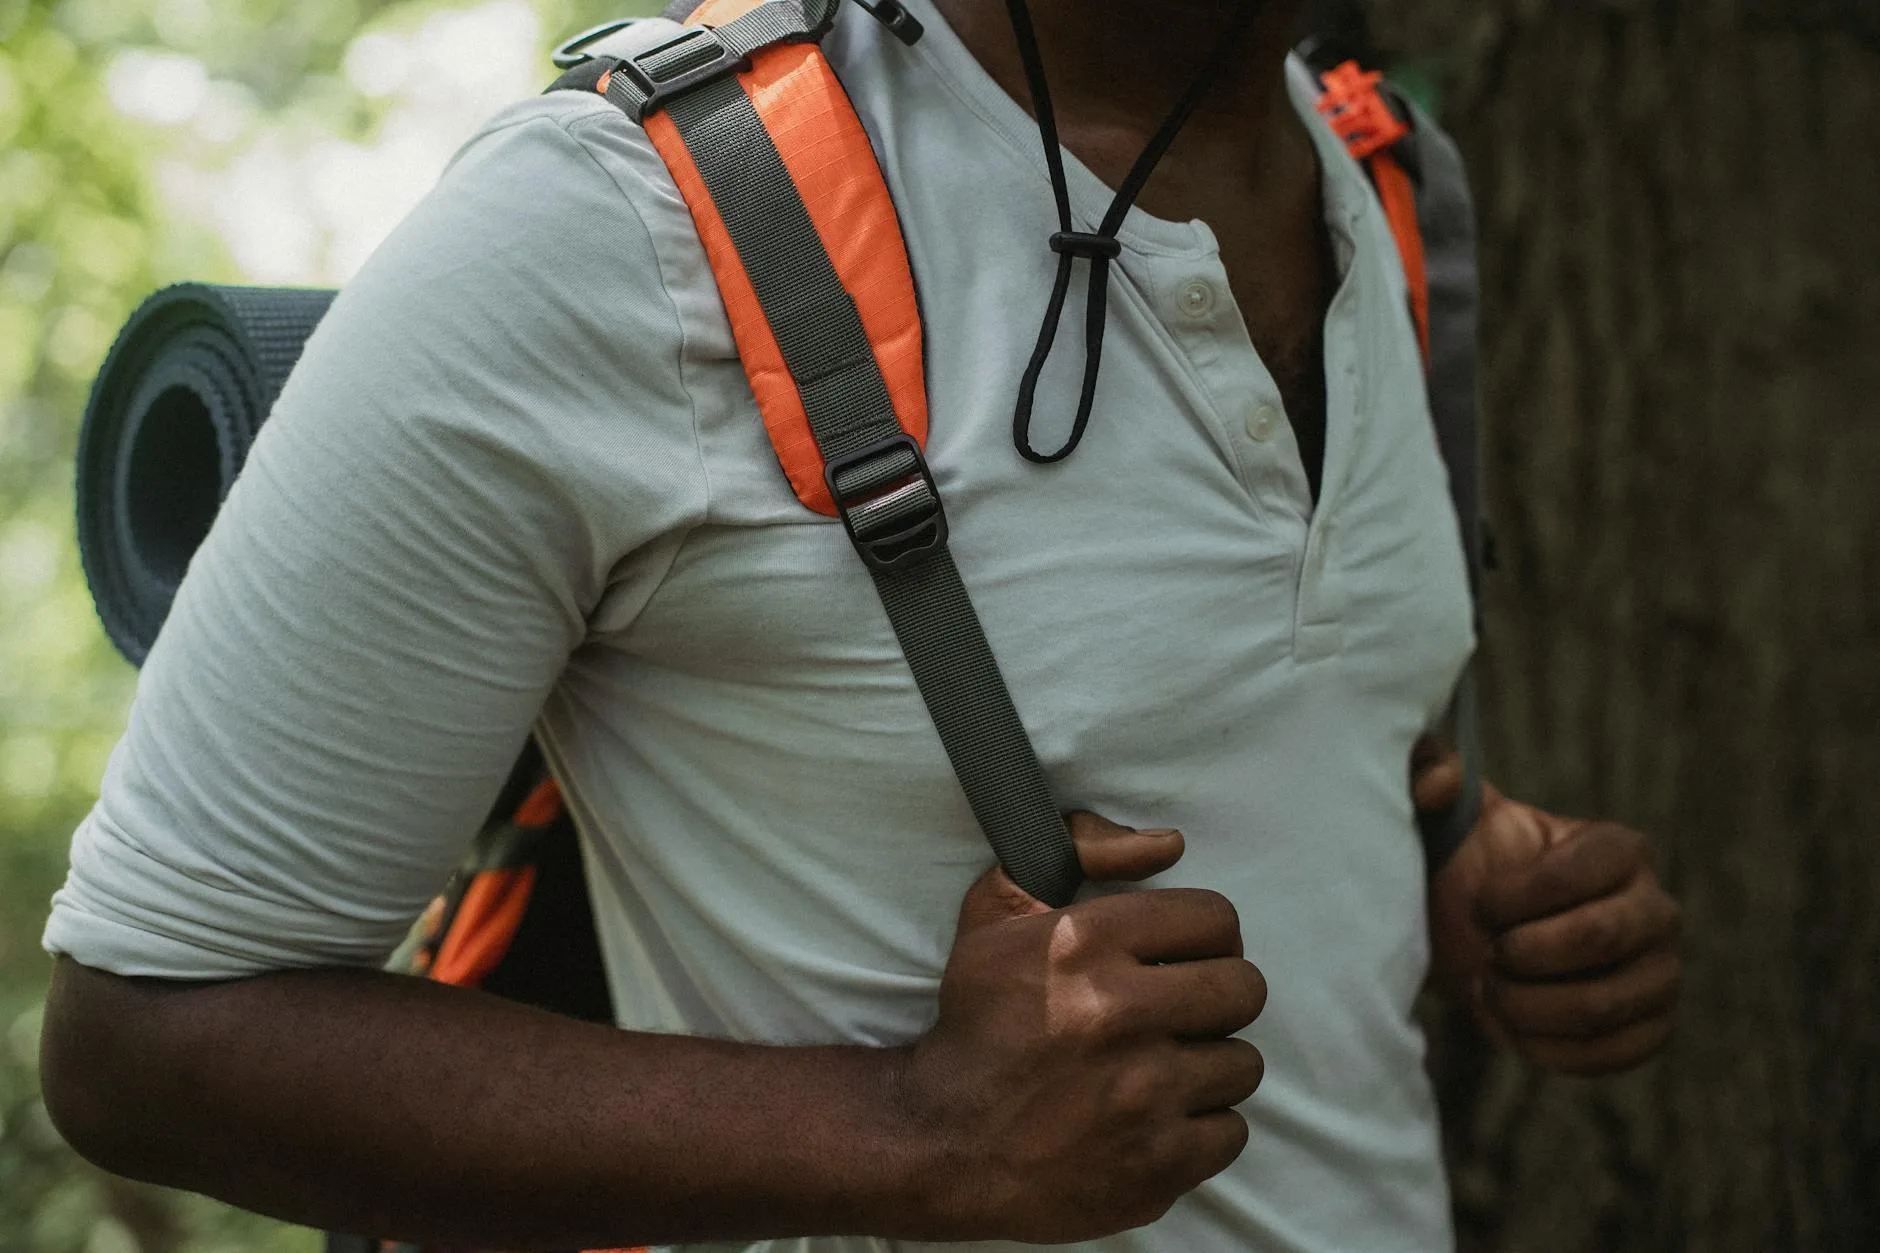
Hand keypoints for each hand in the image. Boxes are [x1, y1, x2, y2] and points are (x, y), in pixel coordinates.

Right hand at [897, 814, 1266, 1242]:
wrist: (943, 1146)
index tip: (1180, 958)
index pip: (1217, 919)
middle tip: (1178, 1014)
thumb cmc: (978, 1024)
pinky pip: (1231, 1131)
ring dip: (1208, 1066)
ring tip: (1163, 1070)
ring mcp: (1144, 1096)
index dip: (1203, 936)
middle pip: (1245, 988)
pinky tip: (1157, 1120)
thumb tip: (1167, 845)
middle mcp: (1120, 1014)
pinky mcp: (1157, 1165)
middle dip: (1215, 997)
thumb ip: (1082, 853)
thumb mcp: (999, 914)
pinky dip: (1200, 1128)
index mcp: (1086, 944)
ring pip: (1242, 1063)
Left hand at [1425, 774, 1681, 1076]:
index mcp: (1619, 849)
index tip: (1478, 905)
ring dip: (1525, 1006)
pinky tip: (1511, 1026)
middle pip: (1600, 938)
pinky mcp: (1652, 1027)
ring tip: (1490, 990)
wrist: (1480, 943)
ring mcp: (1662, 972)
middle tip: (1486, 955)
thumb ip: (1429, 778)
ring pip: (1600, 1005)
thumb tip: (1436, 780)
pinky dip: (1546, 1049)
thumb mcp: (1447, 821)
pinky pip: (1611, 1054)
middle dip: (1521, 954)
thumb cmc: (1468, 872)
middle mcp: (1656, 908)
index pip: (1576, 874)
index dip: (1513, 898)